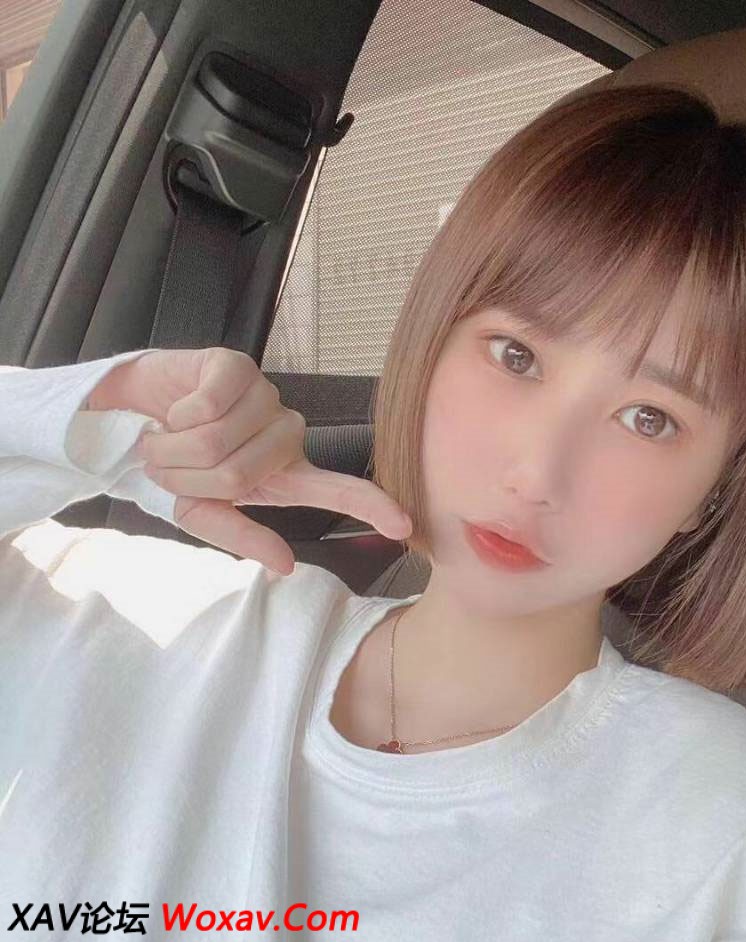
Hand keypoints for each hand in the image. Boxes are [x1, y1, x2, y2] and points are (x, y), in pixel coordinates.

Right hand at [87, 347, 412, 575]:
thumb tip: (287, 565)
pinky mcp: (238, 366)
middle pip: (238, 475)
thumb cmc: (178, 465)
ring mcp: (265, 397)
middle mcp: (286, 433)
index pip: (338, 490)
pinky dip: (175, 416)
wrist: (135, 417)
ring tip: (171, 438)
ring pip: (215, 441)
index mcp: (286, 474)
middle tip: (175, 465)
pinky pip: (208, 405)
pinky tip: (175, 409)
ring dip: (173, 449)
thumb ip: (243, 537)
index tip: (404, 526)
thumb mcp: (202, 512)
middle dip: (188, 478)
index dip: (371, 506)